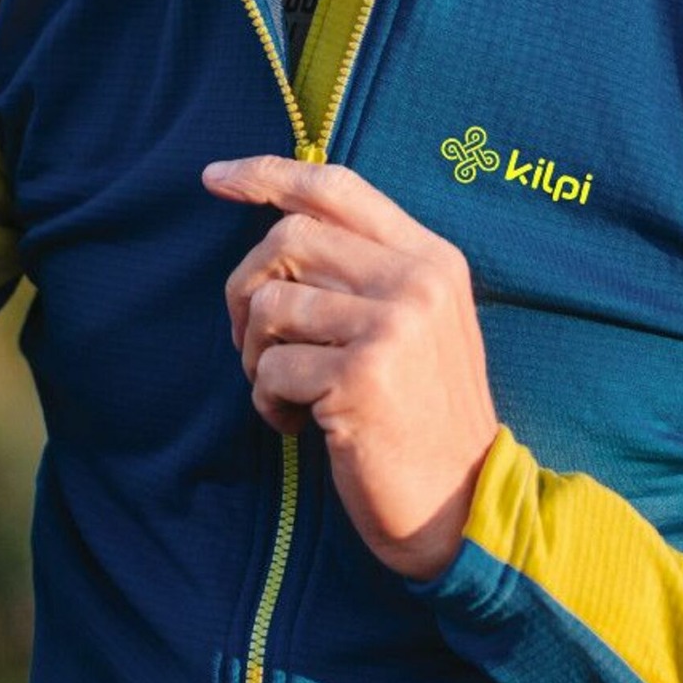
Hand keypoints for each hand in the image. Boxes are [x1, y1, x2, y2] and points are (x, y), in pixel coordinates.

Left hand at [209, 155, 499, 580]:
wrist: (465, 508)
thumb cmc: (421, 415)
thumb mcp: (415, 324)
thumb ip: (365, 270)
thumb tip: (278, 222)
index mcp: (431, 258)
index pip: (336, 185)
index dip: (268, 174)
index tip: (216, 178)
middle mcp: (417, 281)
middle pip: (290, 237)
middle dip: (247, 287)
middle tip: (252, 341)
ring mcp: (393, 326)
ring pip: (271, 303)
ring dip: (256, 356)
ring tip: (289, 392)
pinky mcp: (362, 377)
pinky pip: (270, 367)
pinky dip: (268, 401)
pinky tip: (299, 426)